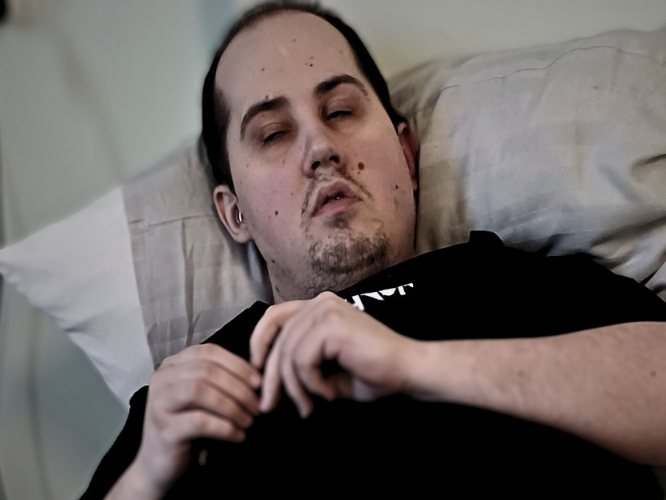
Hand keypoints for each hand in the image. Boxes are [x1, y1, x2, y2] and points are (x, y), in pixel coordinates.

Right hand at [131, 344, 260, 494]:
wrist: (158, 466)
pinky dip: (225, 428)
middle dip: (238, 387)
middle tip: (256, 405)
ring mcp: (159, 404)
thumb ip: (220, 380)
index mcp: (172, 365)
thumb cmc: (187, 427)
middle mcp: (162, 379)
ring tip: (248, 420)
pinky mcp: (164, 430)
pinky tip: (238, 436)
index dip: (238, 364)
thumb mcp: (202, 398)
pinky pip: (200, 421)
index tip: (258, 382)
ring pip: (200, 391)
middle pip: (207, 370)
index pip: (209, 351)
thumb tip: (257, 376)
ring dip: (232, 406)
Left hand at [250, 292, 417, 416]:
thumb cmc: (374, 372)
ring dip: (296, 388)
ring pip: (287, 354)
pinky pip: (302, 361)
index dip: (259, 343)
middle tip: (269, 406)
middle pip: (277, 340)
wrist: (408, 370)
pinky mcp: (331, 325)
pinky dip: (311, 384)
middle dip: (271, 378)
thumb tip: (269, 384)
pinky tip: (329, 392)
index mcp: (319, 307)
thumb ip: (301, 366)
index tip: (256, 371)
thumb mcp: (328, 369)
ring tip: (311, 405)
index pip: (274, 317)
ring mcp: (325, 311)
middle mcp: (320, 303)